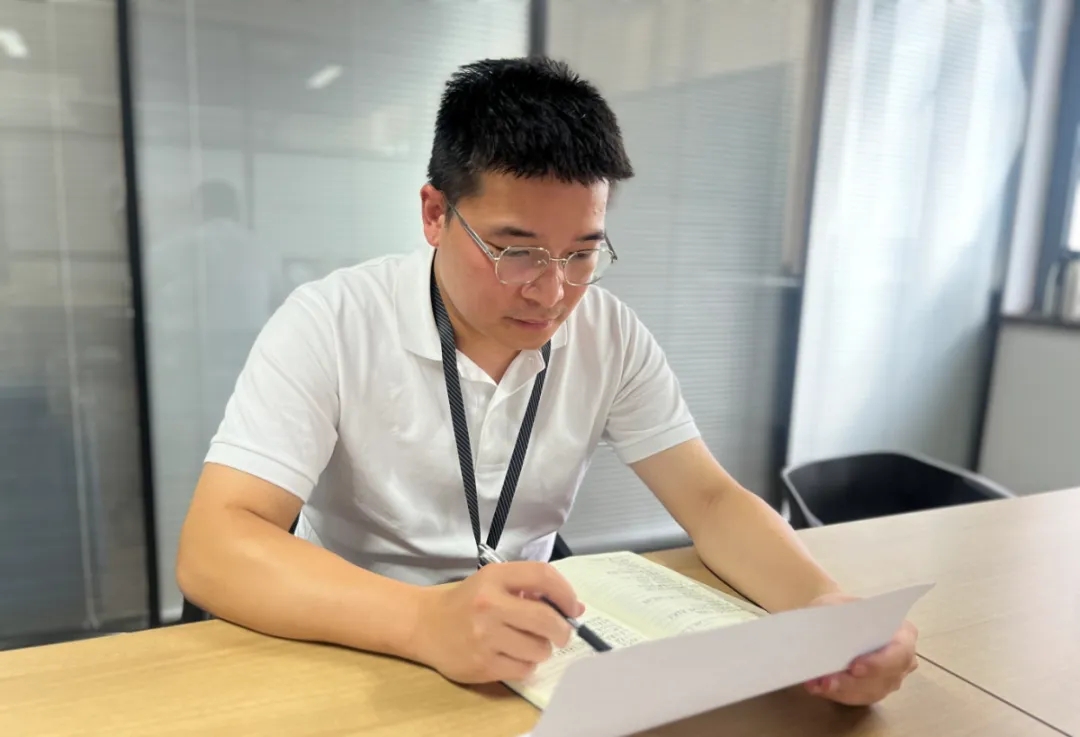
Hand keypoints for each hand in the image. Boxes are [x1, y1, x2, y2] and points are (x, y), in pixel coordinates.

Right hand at [410, 561, 583, 683]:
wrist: (424, 625)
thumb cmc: (466, 601)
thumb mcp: (493, 582)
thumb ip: (530, 589)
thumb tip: (575, 608)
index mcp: (494, 577)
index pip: (543, 576)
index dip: (566, 593)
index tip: (573, 608)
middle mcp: (489, 605)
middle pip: (546, 619)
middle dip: (562, 630)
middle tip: (561, 634)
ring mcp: (484, 637)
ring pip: (538, 649)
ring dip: (541, 649)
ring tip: (527, 644)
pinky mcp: (481, 665)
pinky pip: (524, 669)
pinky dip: (525, 664)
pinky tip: (513, 655)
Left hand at [803, 592, 918, 705]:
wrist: (832, 621)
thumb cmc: (842, 611)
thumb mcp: (840, 603)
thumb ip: (842, 614)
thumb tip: (837, 630)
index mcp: (902, 633)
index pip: (900, 651)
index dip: (880, 662)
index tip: (854, 667)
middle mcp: (902, 660)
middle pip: (885, 678)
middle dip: (854, 682)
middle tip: (828, 681)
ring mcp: (888, 679)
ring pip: (868, 692)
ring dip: (841, 690)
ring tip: (818, 684)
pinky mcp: (871, 691)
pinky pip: (856, 698)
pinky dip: (835, 694)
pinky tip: (817, 687)